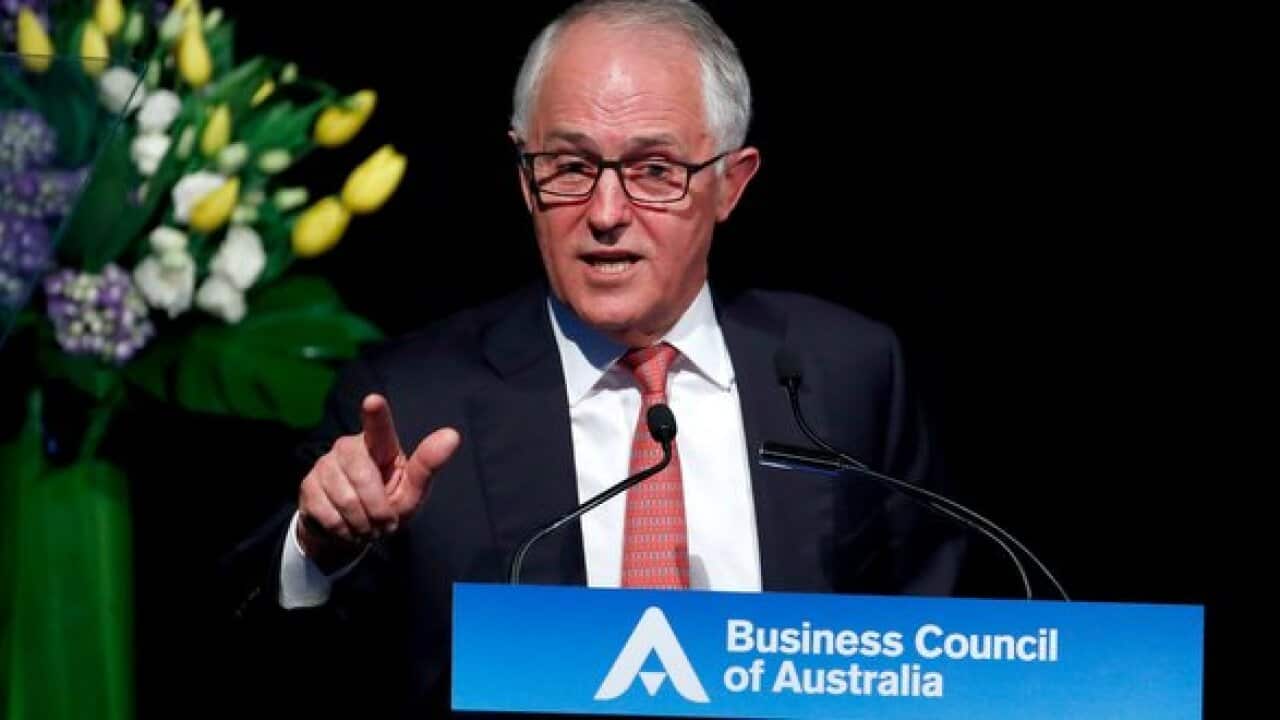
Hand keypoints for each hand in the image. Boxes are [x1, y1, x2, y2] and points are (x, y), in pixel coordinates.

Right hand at [296, 393, 459, 567]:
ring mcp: (325, 464)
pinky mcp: (308, 485)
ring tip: (366, 525)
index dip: (375, 414)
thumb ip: (428, 465)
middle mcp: (349, 447)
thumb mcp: (412, 491)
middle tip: (384, 523)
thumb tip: (453, 434)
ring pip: (345, 499)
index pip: (378, 427)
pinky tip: (347, 527)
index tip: (373, 400)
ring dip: (361, 523)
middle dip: (377, 509)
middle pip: (363, 477)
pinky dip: (343, 529)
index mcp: (380, 445)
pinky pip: (328, 513)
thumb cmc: (388, 505)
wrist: (353, 531)